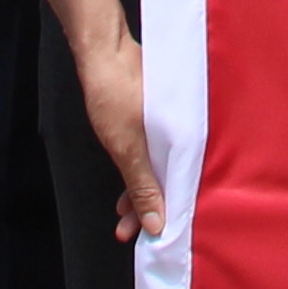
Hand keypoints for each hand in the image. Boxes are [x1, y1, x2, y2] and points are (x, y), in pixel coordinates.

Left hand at [77, 25, 162, 241]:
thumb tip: (155, 224)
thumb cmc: (115, 92)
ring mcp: (169, 126)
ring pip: (159, 168)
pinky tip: (126, 182)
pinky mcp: (157, 119)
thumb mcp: (126, 146)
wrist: (105, 51)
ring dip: (141, 190)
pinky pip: (153, 153)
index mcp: (183, 141)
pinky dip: (140, 169)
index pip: (181, 189)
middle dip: (148, 207)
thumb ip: (141, 185)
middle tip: (127, 230)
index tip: (152, 237)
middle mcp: (181, 134)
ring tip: (121, 212)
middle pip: (170, 180)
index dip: (166, 214)